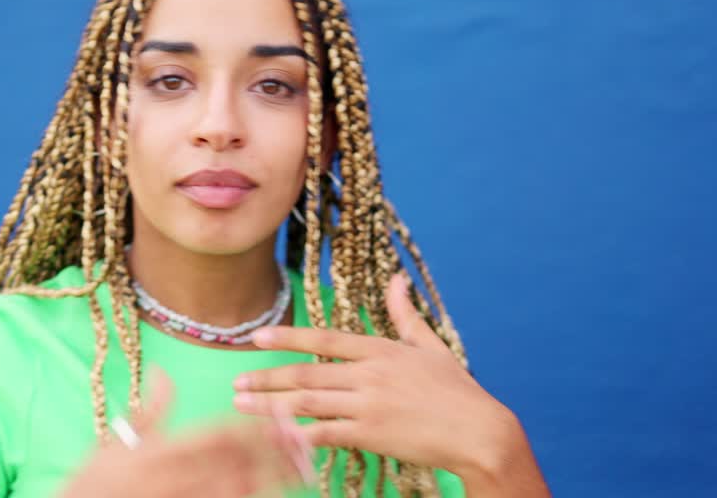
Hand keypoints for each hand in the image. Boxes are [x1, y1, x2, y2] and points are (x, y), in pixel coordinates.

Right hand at [57, 367, 313, 497]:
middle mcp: (180, 478)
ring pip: (243, 490)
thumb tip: (166, 372)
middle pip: (240, 461)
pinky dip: (256, 497)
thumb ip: (149, 409)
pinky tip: (278, 492)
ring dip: (276, 478)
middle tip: (306, 437)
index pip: (219, 434)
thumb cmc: (95, 484)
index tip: (281, 413)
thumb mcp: (115, 443)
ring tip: (305, 467)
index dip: (254, 423)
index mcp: (163, 452)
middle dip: (276, 448)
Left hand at [232, 273, 548, 495]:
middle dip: (266, 378)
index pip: (324, 339)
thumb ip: (406, 314)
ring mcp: (369, 405)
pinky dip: (297, 436)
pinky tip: (275, 438)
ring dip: (270, 405)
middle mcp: (370, 374)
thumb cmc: (457, 390)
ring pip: (306, 402)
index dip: (287, 338)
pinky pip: (324, 434)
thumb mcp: (431, 346)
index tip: (257, 338)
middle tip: (237, 383)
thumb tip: (398, 278)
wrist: (479, 432)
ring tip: (242, 406)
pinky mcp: (372, 435)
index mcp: (381, 349)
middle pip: (305, 373)